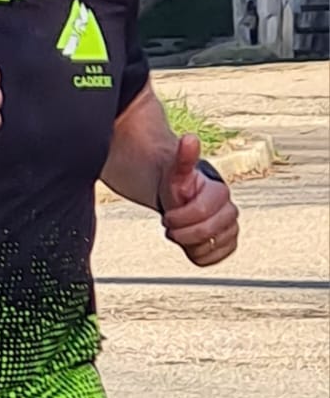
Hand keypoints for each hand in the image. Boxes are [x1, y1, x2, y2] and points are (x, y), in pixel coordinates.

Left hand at [159, 133, 238, 266]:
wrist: (180, 198)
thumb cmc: (177, 185)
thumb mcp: (175, 172)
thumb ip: (183, 157)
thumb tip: (189, 139)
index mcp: (220, 193)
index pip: (202, 213)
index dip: (179, 218)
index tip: (167, 216)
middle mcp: (230, 211)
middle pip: (209, 233)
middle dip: (184, 232)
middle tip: (172, 227)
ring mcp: (230, 228)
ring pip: (212, 247)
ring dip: (190, 243)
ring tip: (182, 233)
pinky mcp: (227, 244)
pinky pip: (215, 258)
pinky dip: (200, 254)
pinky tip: (191, 243)